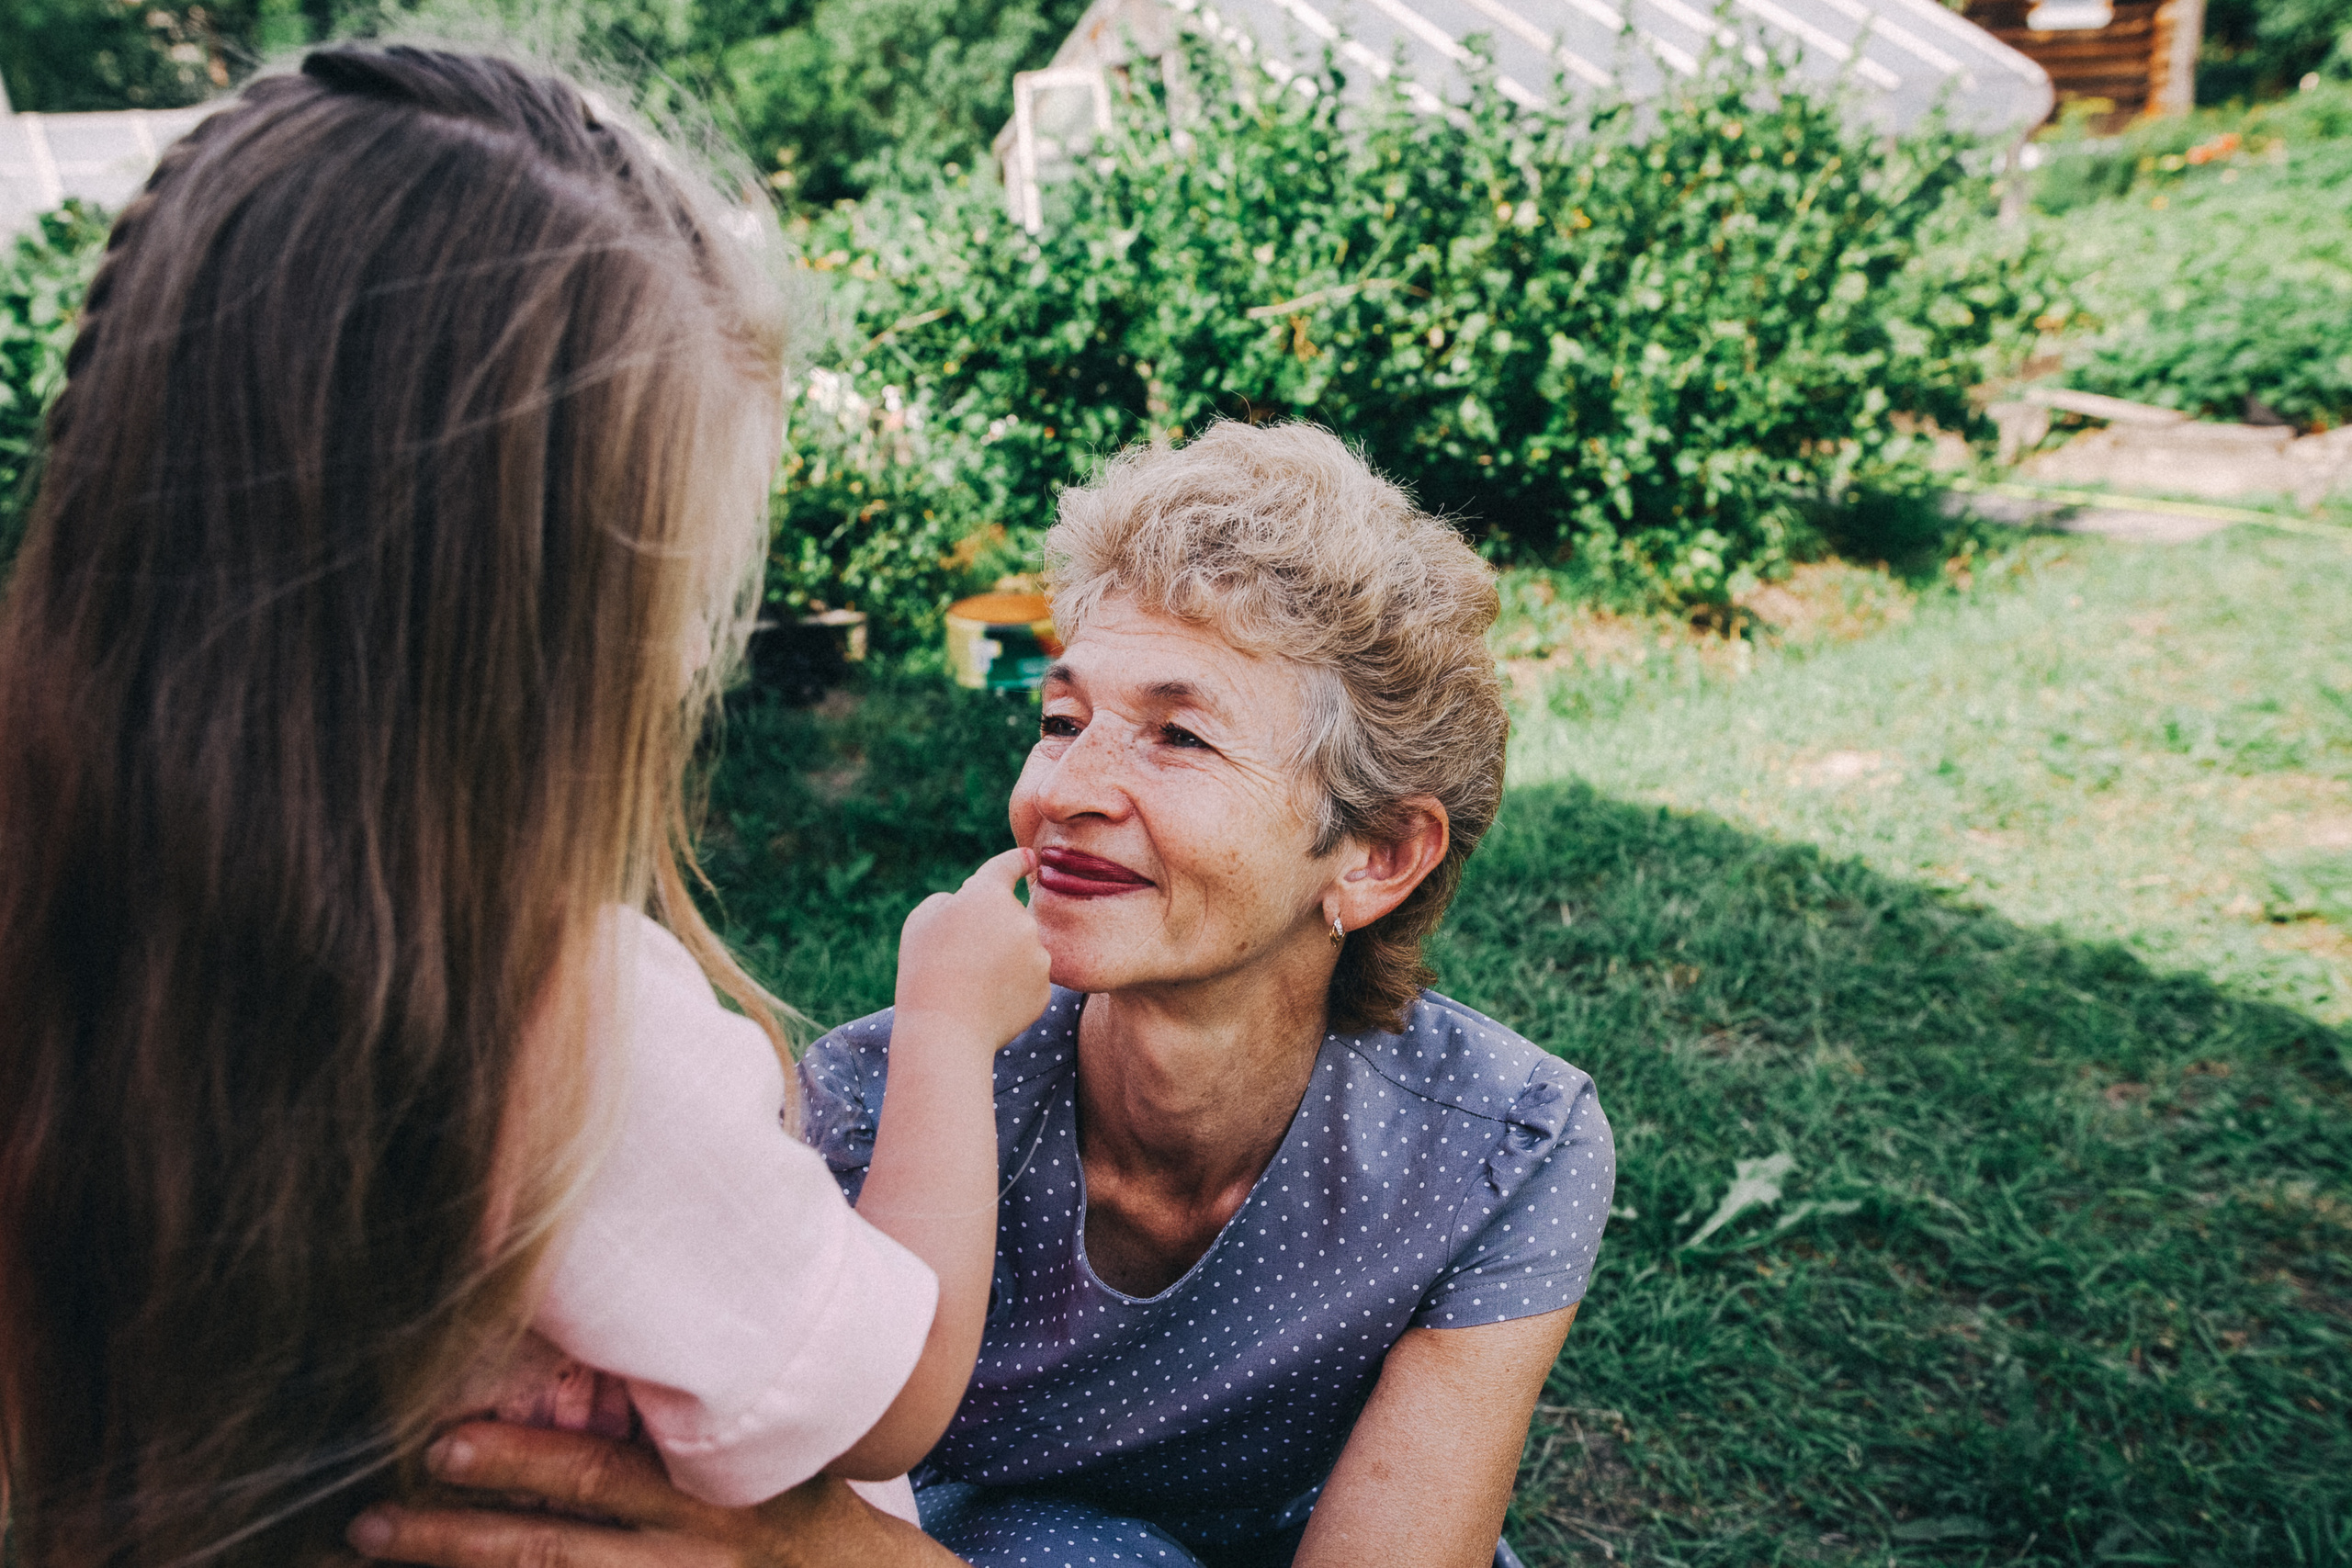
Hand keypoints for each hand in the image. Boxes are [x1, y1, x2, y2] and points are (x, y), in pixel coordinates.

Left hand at [344, 1421, 965, 1566]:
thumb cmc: (805, 1505)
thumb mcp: (760, 1451)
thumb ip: (687, 1418)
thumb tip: (603, 1355)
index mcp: (702, 1495)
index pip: (595, 1476)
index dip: (516, 1461)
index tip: (441, 1445)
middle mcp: (679, 1557)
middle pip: (547, 1551)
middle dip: (453, 1539)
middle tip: (368, 1526)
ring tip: (377, 1563)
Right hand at [894, 847, 1049, 1052]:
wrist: (946, 1029)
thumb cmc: (925, 970)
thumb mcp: (922, 921)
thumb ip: (950, 901)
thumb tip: (966, 906)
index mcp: (989, 895)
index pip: (1008, 867)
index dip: (1017, 860)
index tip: (1029, 858)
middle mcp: (1022, 920)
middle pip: (1010, 919)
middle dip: (992, 931)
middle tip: (960, 958)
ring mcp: (1038, 956)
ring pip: (1021, 952)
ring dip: (1003, 961)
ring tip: (972, 985)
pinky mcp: (1044, 989)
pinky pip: (1027, 981)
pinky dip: (1011, 989)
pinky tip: (987, 1002)